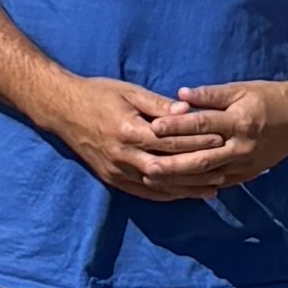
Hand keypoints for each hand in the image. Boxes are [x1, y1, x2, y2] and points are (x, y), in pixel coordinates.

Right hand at [51, 71, 261, 200]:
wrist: (61, 109)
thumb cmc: (98, 94)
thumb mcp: (129, 91)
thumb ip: (159, 105)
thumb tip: (188, 110)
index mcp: (129, 130)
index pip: (171, 141)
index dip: (197, 141)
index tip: (221, 139)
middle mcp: (123, 156)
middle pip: (168, 168)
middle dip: (198, 171)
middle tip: (225, 170)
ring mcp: (117, 171)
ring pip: (158, 186)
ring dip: (186, 188)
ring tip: (213, 188)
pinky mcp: (112, 179)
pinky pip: (144, 193)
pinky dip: (166, 195)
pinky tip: (185, 194)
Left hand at [156, 71, 287, 195]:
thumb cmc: (267, 97)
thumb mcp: (241, 89)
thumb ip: (211, 94)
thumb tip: (180, 94)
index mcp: (239, 121)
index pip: (202, 125)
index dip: (177, 126)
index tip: (153, 127)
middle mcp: (242, 146)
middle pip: (202, 158)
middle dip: (172, 163)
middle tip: (146, 165)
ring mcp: (245, 164)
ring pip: (207, 175)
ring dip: (180, 179)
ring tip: (155, 179)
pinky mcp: (247, 175)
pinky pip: (218, 183)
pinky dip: (197, 185)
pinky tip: (176, 187)